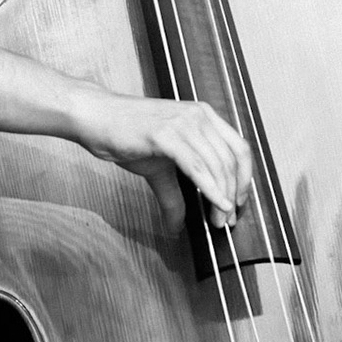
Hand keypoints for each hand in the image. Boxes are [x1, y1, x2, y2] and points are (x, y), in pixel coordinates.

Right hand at [72, 89, 252, 233]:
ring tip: (218, 218)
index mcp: (203, 116)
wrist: (97, 117)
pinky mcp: (166, 134)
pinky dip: (211, 188)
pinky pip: (197, 166)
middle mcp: (199, 115)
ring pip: (217, 164)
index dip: (245, 179)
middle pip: (232, 159)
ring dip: (222, 197)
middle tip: (228, 219)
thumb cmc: (125, 135)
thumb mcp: (158, 168)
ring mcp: (183, 123)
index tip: (240, 203)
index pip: (239, 148)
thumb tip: (177, 225)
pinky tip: (215, 203)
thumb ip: (174, 195)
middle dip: (235, 193)